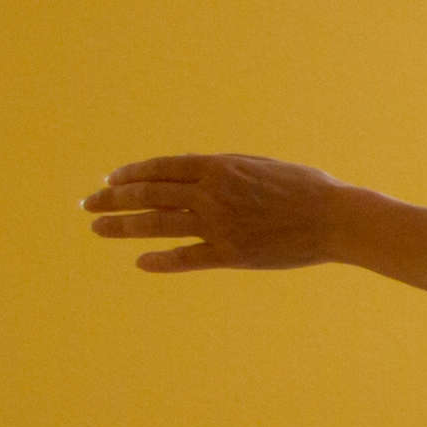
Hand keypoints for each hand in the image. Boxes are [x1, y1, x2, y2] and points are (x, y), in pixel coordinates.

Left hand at [88, 154, 350, 271]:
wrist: (337, 219)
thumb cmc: (305, 188)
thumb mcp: (260, 165)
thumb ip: (224, 169)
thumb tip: (190, 174)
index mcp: (218, 168)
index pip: (159, 169)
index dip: (130, 174)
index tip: (110, 180)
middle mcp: (212, 193)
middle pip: (148, 194)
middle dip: (112, 198)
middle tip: (88, 204)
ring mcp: (219, 225)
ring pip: (157, 224)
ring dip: (121, 226)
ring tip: (97, 228)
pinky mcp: (231, 254)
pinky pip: (186, 258)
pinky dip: (160, 260)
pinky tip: (140, 262)